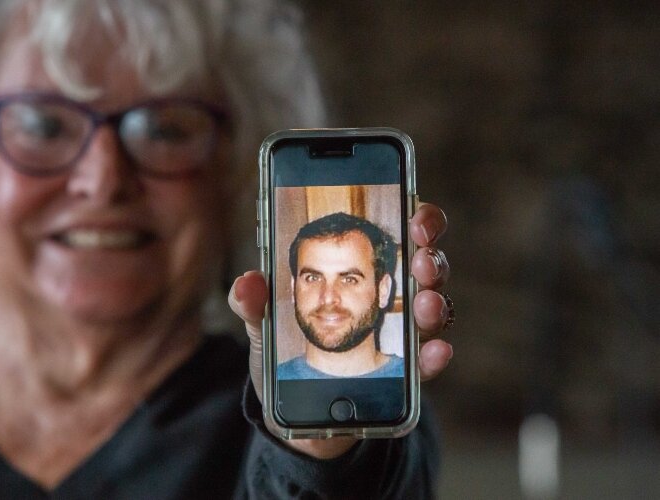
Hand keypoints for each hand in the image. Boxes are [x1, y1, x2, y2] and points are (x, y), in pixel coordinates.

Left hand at [228, 202, 452, 457]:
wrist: (296, 406)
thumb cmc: (286, 351)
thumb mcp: (264, 323)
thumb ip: (253, 302)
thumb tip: (248, 282)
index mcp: (364, 267)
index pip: (404, 232)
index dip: (420, 219)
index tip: (416, 215)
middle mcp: (391, 294)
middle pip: (427, 267)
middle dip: (431, 259)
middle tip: (420, 261)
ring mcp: (401, 334)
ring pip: (432, 309)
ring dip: (434, 303)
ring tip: (424, 302)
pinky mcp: (404, 374)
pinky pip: (426, 362)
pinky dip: (433, 356)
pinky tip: (432, 351)